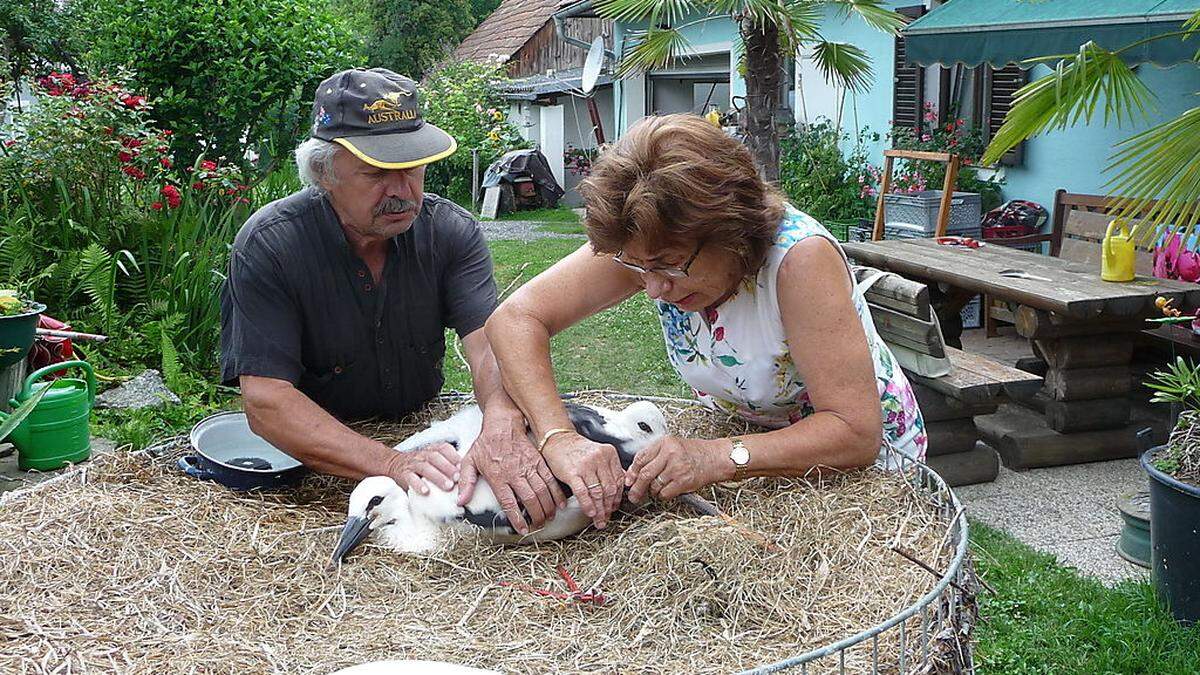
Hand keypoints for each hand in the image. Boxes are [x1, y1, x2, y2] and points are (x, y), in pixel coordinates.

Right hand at [387, 442, 460, 494]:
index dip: (453, 456)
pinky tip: (426, 491)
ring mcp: (413, 464)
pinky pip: (410, 478)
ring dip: (437, 477)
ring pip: (425, 467)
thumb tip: (467, 475)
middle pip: (435, 458)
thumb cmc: (420, 466)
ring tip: (447, 486)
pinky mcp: (403, 475)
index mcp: (431, 450)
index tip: (462, 465)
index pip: (443, 448)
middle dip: (448, 467)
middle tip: (457, 478)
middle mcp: (422, 455)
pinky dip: (418, 484)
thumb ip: (446, 465)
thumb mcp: (432, 460)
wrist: (395, 464)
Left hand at [458, 415, 566, 535]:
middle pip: (530, 499)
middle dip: (537, 515)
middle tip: (539, 525)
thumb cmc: (485, 444)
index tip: (523, 529)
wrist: (502, 423)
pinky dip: (556, 492)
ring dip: (548, 506)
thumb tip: (461, 501)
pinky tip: (559, 502)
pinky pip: (549, 479)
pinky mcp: (538, 460)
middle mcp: (515, 473)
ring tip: (550, 517)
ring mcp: (528, 466)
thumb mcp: (469, 462)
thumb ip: (466, 483)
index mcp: (498, 476)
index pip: (509, 503)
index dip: (517, 518)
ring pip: (542, 490)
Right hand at [542, 432, 623, 528]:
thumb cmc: (577, 449)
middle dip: (609, 507)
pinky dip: (588, 505)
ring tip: (599, 520)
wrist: (558, 441)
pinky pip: (583, 493)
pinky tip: (590, 512)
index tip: (614, 508)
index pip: (618, 481)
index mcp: (609, 454)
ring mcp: (586, 465)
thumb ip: (610, 468)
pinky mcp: (572, 472)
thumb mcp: (599, 454)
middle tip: (606, 517)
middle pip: (609, 489)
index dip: (617, 498)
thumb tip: (621, 487)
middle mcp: (599, 458)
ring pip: (598, 493)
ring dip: (599, 510)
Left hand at [625, 436, 726, 501]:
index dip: (632, 472)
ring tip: (657, 489)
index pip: (641, 458)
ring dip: (652, 491)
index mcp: (664, 442)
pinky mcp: (683, 481)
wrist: (715, 458)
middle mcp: (670, 453)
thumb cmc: (694, 452)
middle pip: (645, 474)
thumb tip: (634, 472)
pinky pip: (664, 493)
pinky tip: (667, 491)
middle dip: (636, 488)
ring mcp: (677, 468)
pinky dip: (663, 495)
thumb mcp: (672, 446)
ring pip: (654, 485)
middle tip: (633, 495)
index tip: (628, 480)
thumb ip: (654, 455)